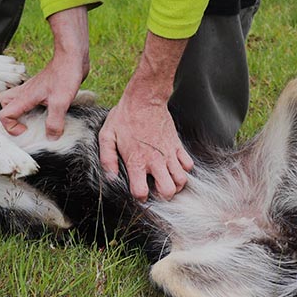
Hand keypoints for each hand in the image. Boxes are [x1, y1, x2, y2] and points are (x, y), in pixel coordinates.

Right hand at [0, 6, 89, 138]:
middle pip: (4, 104)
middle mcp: (26, 93)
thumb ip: (54, 122)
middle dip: (11, 117)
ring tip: (37, 120)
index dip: (11, 126)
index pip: (4, 114)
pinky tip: (49, 112)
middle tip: (26, 125)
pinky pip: (31, 99)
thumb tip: (51, 137)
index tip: (25, 130)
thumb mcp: (60, 103)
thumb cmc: (65, 74)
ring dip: (22, 112)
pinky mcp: (43, 88)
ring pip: (17, 100)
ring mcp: (33, 89)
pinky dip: (34, 107)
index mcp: (25, 97)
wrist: (72, 57)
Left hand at [99, 32, 193, 200]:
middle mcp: (155, 161)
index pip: (141, 192)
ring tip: (166, 180)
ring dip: (175, 185)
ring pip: (182, 180)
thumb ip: (107, 159)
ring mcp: (169, 154)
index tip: (138, 192)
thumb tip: (110, 178)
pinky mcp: (177, 146)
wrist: (145, 98)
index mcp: (137, 161)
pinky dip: (184, 170)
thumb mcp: (107, 136)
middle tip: (156, 190)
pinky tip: (173, 166)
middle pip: (168, 191)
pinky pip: (189, 165)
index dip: (139, 197)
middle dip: (163, 196)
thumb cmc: (125, 117)